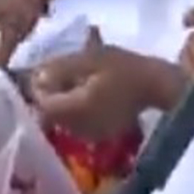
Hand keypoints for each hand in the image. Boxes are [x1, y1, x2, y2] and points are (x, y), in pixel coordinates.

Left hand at [29, 28, 176, 140]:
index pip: (44, 107)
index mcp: (78, 108)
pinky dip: (72, 110)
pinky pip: (75, 124)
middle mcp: (82, 127)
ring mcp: (91, 134)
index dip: (38, 91)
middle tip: (53, 75)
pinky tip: (82, 94)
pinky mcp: (100, 135)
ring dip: (59, 103)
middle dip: (48, 96)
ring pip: (61, 120)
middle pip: (50, 115)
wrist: (157, 86)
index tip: (42, 75)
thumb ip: (60, 69)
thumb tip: (36, 78)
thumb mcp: (90, 59)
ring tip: (68, 82)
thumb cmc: (124, 68)